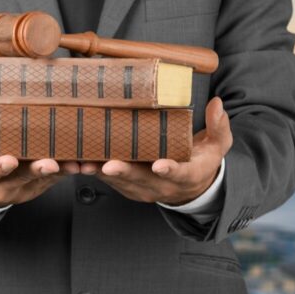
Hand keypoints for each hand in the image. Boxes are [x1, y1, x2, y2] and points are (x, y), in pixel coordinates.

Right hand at [0, 111, 79, 207]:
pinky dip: (69, 172)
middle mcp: (0, 187)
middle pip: (20, 178)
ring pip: (42, 181)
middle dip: (36, 170)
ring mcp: (21, 189)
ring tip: (75, 163)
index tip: (7, 160)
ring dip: (60, 172)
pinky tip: (84, 161)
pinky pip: (55, 181)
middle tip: (50, 161)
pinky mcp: (37, 187)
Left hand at [81, 97, 232, 205]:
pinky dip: (93, 172)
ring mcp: (142, 189)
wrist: (190, 187)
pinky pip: (107, 181)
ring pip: (119, 182)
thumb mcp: (217, 145)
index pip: (179, 174)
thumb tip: (217, 104)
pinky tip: (76, 161)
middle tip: (109, 164)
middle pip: (141, 180)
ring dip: (101, 173)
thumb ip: (219, 127)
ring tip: (83, 163)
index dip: (169, 170)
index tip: (159, 165)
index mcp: (186, 175)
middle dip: (124, 172)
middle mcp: (162, 186)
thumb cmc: (201, 159)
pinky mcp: (126, 187)